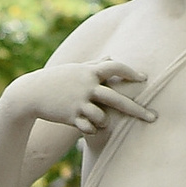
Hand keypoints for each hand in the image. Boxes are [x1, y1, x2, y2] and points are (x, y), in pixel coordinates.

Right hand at [16, 52, 161, 150]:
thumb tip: (111, 57)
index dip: (130, 72)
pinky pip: (90, 128)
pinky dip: (91, 129)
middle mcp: (86, 86)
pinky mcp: (71, 117)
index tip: (144, 79)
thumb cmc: (56, 80)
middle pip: (117, 99)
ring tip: (94, 119)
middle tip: (154, 118)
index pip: (115, 67)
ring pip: (104, 117)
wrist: (31, 93)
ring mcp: (79, 102)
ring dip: (103, 121)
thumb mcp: (75, 70)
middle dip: (137, 110)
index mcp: (89, 72)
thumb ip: (95, 65)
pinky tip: (84, 126)